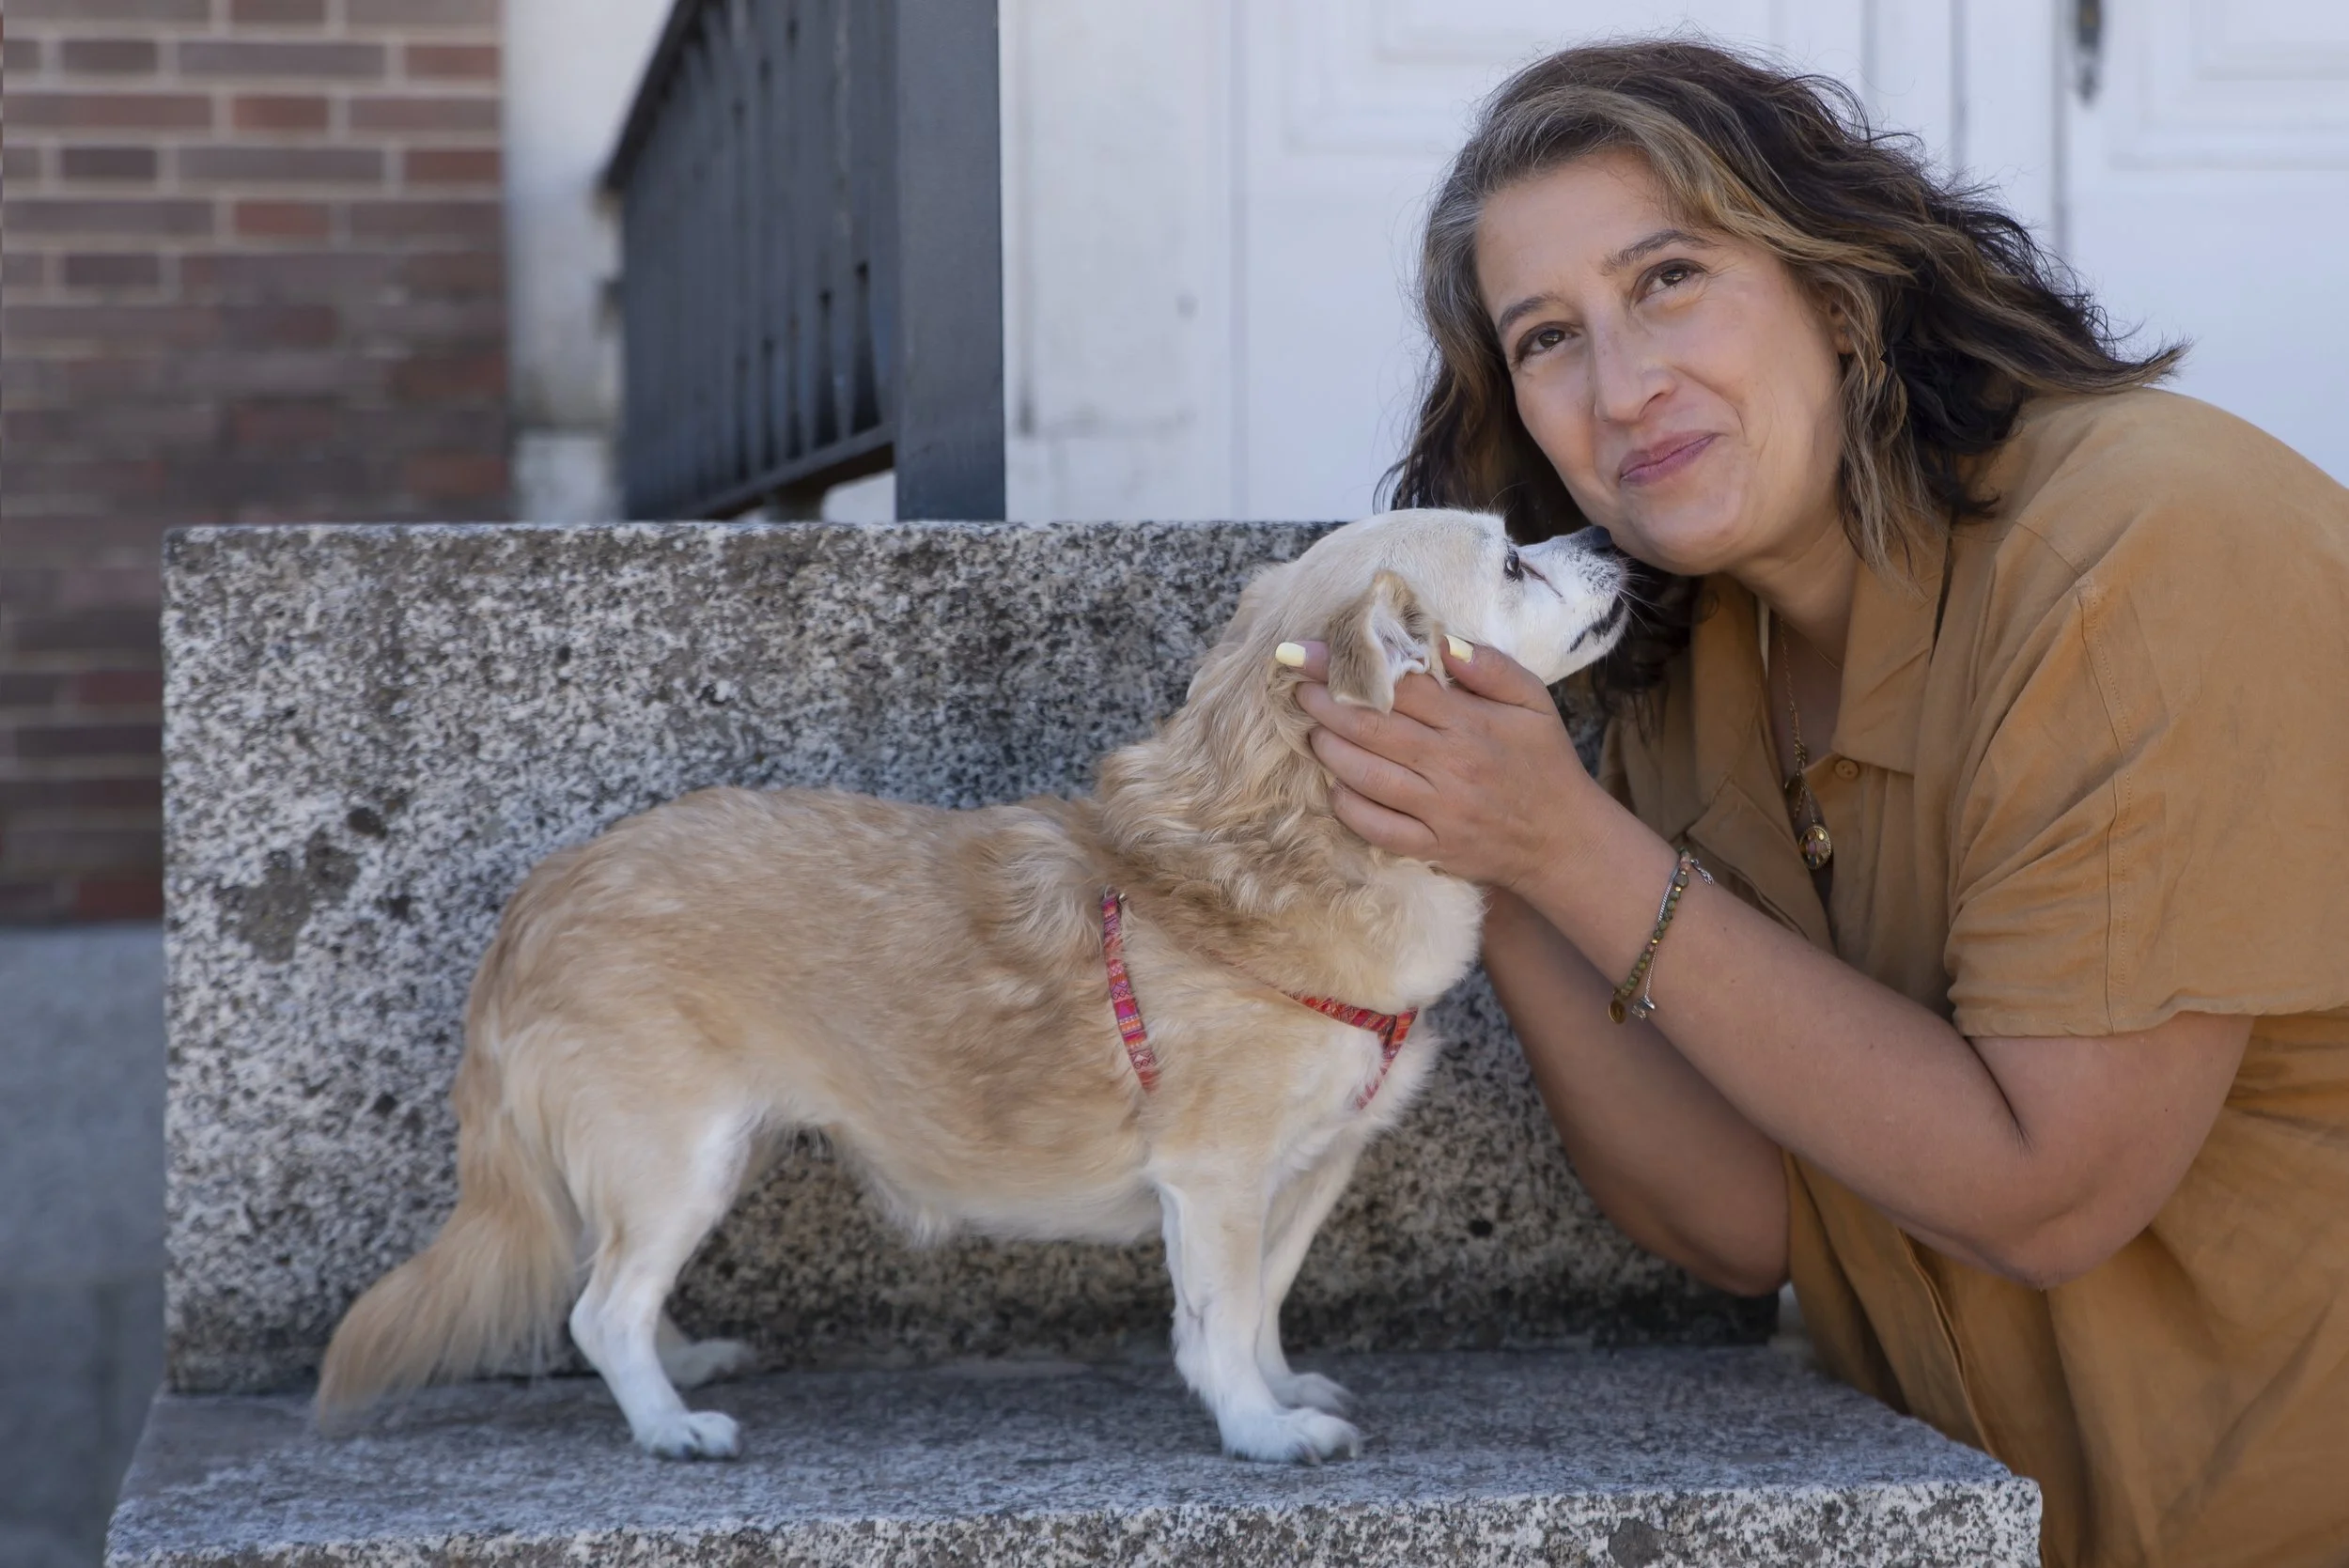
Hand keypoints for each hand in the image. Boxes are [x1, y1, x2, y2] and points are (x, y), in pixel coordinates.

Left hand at [1288, 637, 1602, 891]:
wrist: (1564, 841)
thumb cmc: (1545, 763)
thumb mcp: (1534, 702)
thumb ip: (1490, 667)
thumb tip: (1440, 641)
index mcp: (1471, 723)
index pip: (1399, 685)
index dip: (1348, 666)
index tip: (1309, 651)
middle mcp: (1450, 766)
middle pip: (1371, 727)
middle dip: (1325, 704)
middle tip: (1298, 687)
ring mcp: (1438, 810)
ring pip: (1365, 776)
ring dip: (1329, 750)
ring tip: (1311, 730)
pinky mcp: (1430, 846)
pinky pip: (1375, 827)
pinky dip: (1347, 805)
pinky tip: (1335, 785)